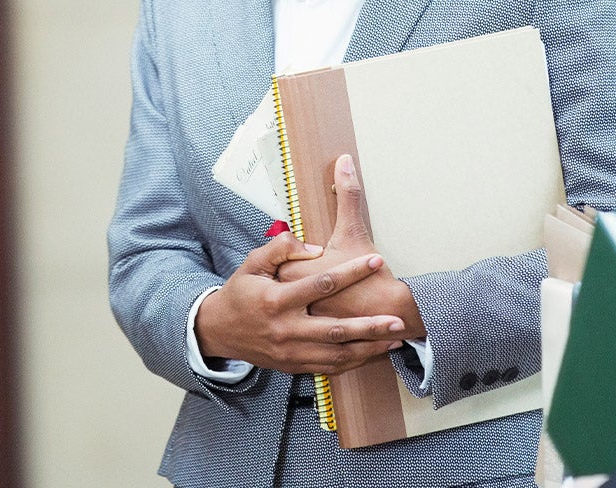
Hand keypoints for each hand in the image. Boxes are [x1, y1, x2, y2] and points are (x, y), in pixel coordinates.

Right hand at [195, 228, 405, 374]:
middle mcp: (286, 330)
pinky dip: (354, 362)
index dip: (351, 271)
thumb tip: (314, 247)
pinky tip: (374, 353)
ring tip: (396, 338)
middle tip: (397, 318)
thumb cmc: (240, 292)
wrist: (218, 332)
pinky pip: (329, 367)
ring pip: (337, 354)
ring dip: (369, 348)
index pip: (322, 284)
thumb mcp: (253, 263)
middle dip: (370, 325)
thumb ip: (281, 248)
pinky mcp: (293, 366)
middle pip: (336, 329)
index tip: (375, 260)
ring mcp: (291, 352)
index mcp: (277, 301)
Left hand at [279, 155, 424, 338]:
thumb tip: (343, 163)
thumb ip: (347, 194)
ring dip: (286, 303)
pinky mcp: (312, 338)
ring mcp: (300, 322)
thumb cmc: (370, 275)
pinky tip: (308, 319)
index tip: (284, 255)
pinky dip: (298, 325)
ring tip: (291, 298)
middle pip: (272, 285)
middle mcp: (291, 300)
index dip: (281, 256)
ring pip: (282, 309)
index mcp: (294, 272)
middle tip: (285, 274)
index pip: (272, 260)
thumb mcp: (354, 230)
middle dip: (278, 279)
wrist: (390, 312)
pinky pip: (295, 329)